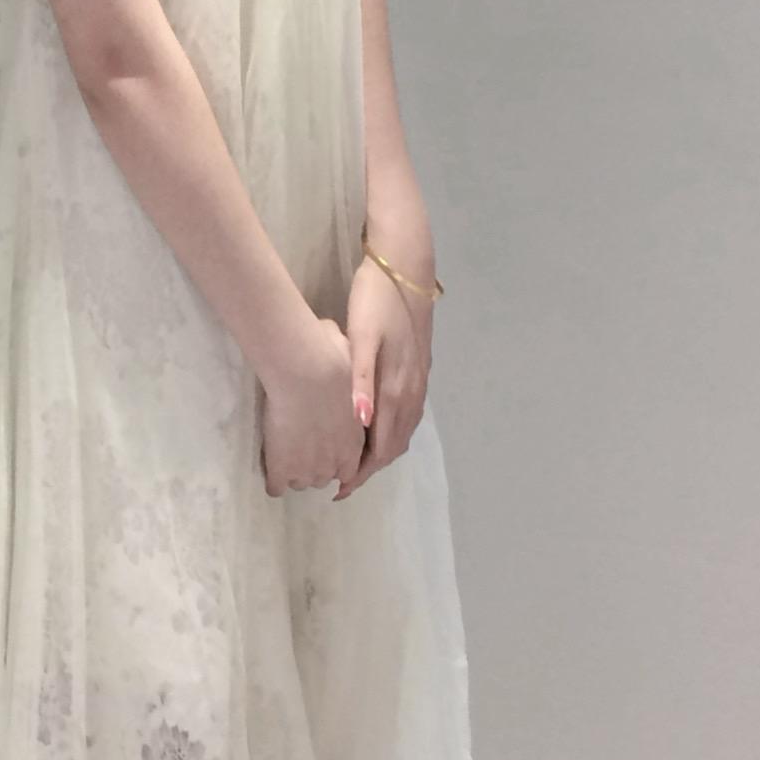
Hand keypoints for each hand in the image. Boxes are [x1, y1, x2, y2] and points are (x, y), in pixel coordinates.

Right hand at [256, 314, 369, 497]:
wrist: (308, 372)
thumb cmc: (332, 361)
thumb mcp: (349, 360)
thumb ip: (346, 365)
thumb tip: (337, 341)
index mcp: (354, 442)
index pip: (348, 468)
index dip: (333, 457)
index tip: (321, 443)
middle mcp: (335, 462)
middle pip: (323, 478)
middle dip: (314, 465)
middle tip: (301, 444)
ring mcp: (308, 469)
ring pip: (300, 483)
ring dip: (293, 472)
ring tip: (282, 452)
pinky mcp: (282, 469)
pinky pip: (276, 487)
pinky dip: (273, 479)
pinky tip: (268, 464)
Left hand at [331, 247, 432, 500]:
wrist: (406, 269)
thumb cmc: (377, 301)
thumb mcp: (362, 338)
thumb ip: (360, 381)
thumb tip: (360, 422)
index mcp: (396, 390)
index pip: (381, 448)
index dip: (361, 473)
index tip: (339, 490)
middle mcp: (412, 393)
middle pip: (394, 446)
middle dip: (370, 469)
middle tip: (342, 482)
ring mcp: (420, 382)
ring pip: (403, 432)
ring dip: (382, 452)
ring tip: (355, 462)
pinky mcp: (420, 370)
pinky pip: (408, 416)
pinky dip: (392, 432)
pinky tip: (376, 426)